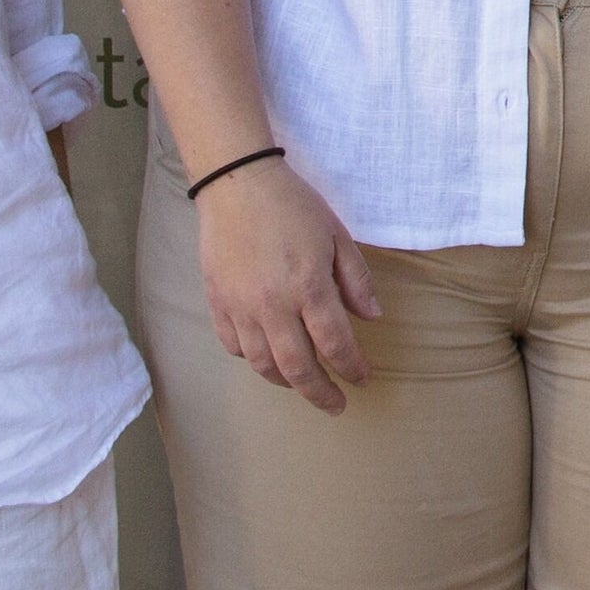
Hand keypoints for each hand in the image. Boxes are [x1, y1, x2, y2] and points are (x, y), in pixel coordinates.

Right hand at [195, 158, 381, 414]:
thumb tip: (372, 318)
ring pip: (263, 365)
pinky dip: (254, 360)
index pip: (334, 344)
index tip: (363, 380)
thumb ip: (355, 280)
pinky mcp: (216, 304)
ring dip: (287, 382)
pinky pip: (234, 347)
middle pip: (297, 368)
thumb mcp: (337, 235)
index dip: (351, 368)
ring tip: (305, 384)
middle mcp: (272, 305)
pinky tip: (269, 358)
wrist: (237, 184)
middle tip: (336, 405)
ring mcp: (240, 308)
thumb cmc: (294, 206)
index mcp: (308, 287)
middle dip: (320, 393)